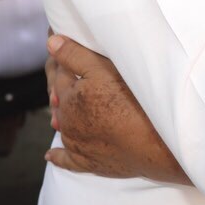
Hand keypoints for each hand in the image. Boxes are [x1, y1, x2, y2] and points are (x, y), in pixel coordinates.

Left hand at [44, 35, 185, 184]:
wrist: (154, 144)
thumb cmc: (133, 103)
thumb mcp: (104, 70)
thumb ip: (75, 55)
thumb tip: (50, 42)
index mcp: (69, 95)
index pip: (60, 72)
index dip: (65, 60)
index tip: (73, 52)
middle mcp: (67, 120)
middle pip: (58, 99)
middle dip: (62, 87)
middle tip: (74, 78)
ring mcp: (76, 143)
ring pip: (62, 126)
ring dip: (62, 116)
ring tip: (68, 109)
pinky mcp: (87, 162)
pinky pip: (65, 159)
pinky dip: (57, 156)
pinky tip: (51, 154)